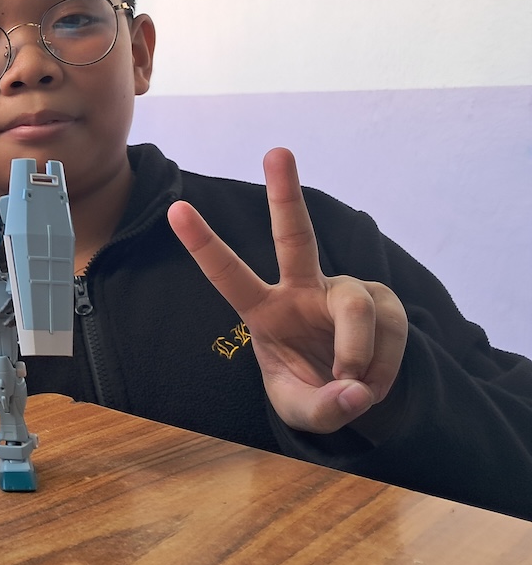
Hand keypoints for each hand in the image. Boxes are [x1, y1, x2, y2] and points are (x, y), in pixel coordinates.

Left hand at [167, 147, 407, 435]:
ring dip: (357, 353)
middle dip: (285, 193)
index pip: (228, 274)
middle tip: (276, 151)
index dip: (202, 243)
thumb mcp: (303, 413)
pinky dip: (383, 367)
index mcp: (264, 310)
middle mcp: (302, 289)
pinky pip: (389, 332)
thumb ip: (323, 409)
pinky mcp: (383, 301)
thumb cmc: (313, 393)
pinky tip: (373, 380)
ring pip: (355, 308)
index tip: (176, 209)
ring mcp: (344, 291)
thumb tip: (355, 391)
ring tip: (355, 386)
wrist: (355, 398)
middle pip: (294, 235)